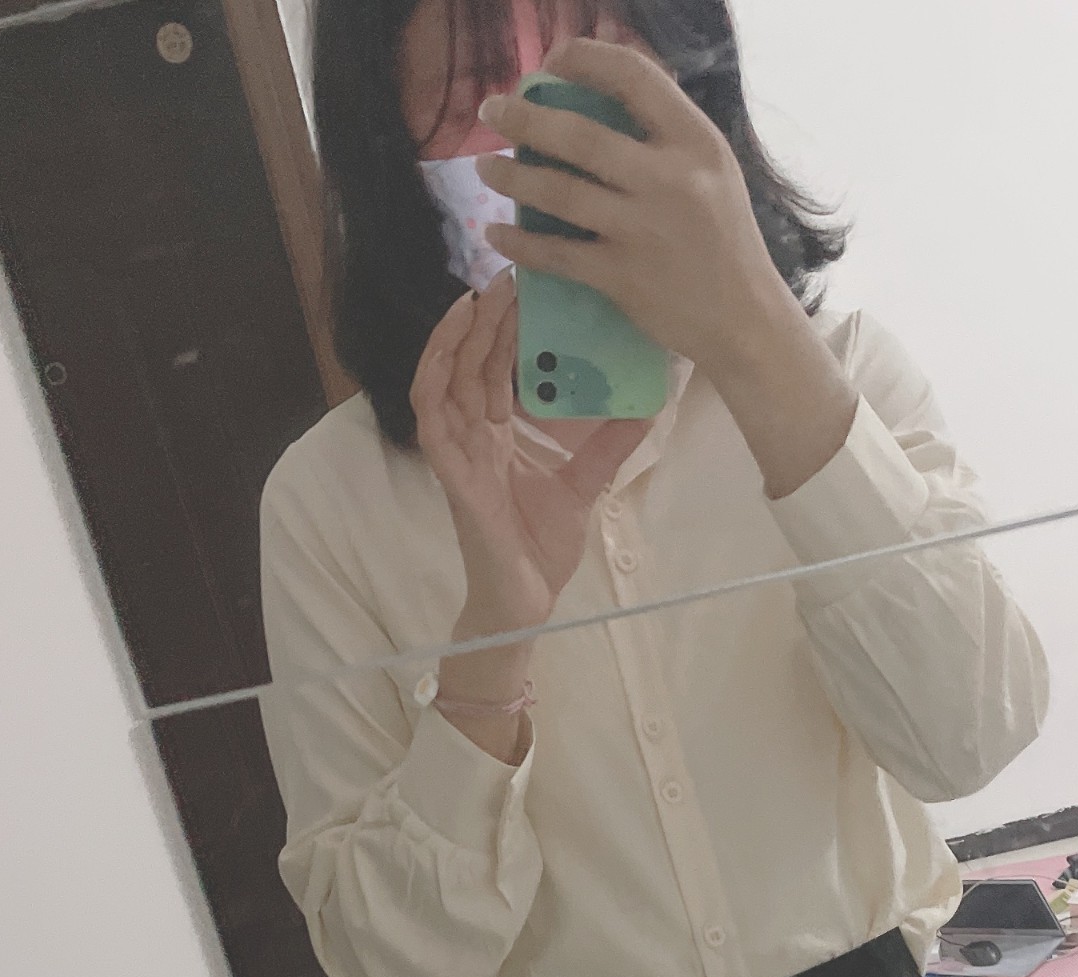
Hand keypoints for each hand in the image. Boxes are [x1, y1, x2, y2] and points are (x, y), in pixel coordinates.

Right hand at [409, 266, 652, 635]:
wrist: (526, 603)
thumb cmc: (540, 550)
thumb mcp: (585, 486)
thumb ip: (607, 447)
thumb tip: (646, 406)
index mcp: (497, 437)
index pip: (496, 370)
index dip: (506, 329)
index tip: (528, 290)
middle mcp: (472, 437)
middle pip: (471, 363)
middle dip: (486, 317)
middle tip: (511, 272)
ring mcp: (457, 453)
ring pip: (445, 377)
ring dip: (458, 333)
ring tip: (480, 294)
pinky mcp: (450, 472)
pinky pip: (431, 412)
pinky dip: (436, 371)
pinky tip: (451, 340)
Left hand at [473, 36, 794, 379]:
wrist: (744, 321)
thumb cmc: (724, 242)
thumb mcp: (712, 170)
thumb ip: (666, 135)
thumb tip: (605, 92)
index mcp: (695, 142)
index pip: (632, 76)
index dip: (582, 60)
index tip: (550, 66)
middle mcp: (668, 180)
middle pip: (580, 135)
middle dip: (524, 116)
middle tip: (492, 110)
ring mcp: (642, 230)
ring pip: (559, 191)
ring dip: (512, 175)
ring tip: (486, 167)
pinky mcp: (622, 277)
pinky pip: (557, 254)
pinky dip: (520, 242)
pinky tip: (496, 232)